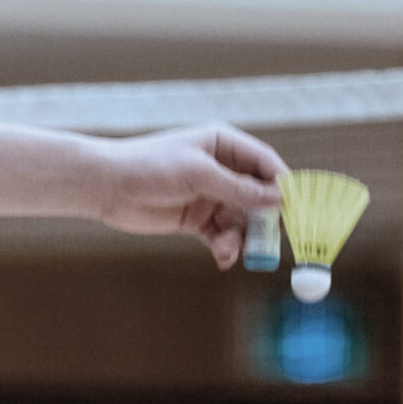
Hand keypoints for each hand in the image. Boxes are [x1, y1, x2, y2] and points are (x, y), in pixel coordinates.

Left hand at [93, 122, 286, 266]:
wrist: (107, 186)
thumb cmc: (150, 167)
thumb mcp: (198, 174)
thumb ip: (237, 187)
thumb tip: (277, 198)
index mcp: (224, 145)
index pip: (266, 164)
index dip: (283, 185)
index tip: (295, 209)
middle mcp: (222, 170)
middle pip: (258, 196)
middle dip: (265, 219)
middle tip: (271, 240)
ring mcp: (210, 196)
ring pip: (241, 220)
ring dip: (242, 238)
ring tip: (232, 251)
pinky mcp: (196, 220)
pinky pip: (222, 236)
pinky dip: (226, 248)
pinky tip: (223, 258)